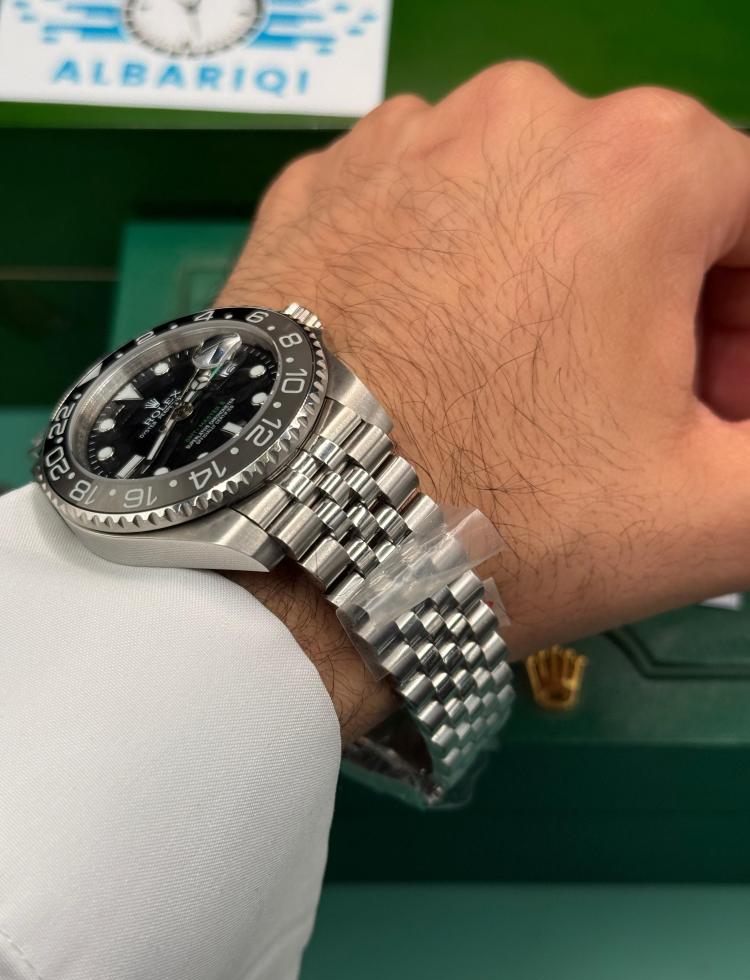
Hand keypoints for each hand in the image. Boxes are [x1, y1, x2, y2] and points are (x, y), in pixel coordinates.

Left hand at [219, 63, 749, 738]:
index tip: (720, 397)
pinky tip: (435, 358)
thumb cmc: (510, 520)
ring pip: (529, 200)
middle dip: (664, 303)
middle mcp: (516, 114)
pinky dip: (452, 269)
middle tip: (637, 412)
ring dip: (558, 280)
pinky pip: (424, 213)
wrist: (291, 548)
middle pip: (640, 202)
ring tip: (527, 392)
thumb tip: (749, 417)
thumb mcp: (710, 511)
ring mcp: (398, 142)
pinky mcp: (315, 187)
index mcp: (638, 161)